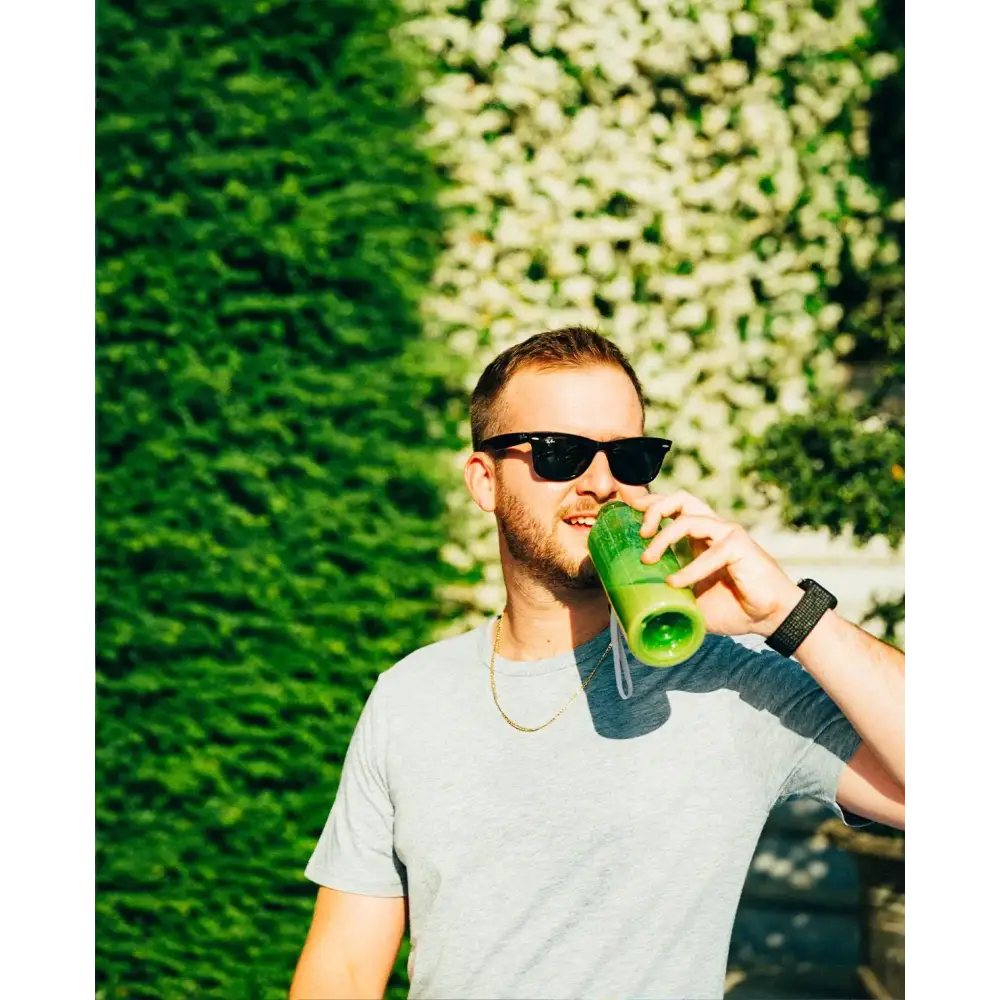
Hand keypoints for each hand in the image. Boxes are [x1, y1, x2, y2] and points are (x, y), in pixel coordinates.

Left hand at [630, 491, 802, 637]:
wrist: (769, 619)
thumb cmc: (732, 608)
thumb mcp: (691, 602)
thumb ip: (669, 597)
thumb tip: (636, 607)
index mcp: (700, 537)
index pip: (673, 508)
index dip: (650, 505)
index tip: (627, 514)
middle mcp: (712, 530)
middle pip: (681, 499)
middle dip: (655, 508)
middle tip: (641, 533)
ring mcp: (727, 535)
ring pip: (690, 519)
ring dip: (664, 537)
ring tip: (648, 560)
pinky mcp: (740, 547)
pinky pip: (711, 552)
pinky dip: (690, 568)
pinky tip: (676, 583)